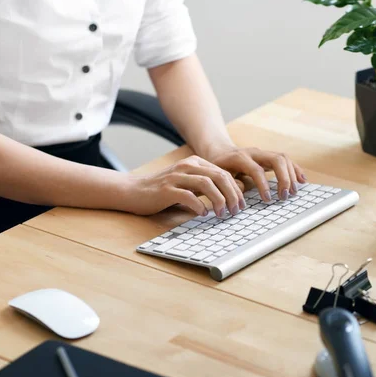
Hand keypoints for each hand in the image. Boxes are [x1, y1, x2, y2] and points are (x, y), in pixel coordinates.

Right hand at [126, 156, 244, 216]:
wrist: (133, 191)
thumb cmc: (163, 191)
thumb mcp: (188, 184)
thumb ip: (207, 187)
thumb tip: (233, 195)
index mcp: (194, 162)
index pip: (223, 173)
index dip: (236, 189)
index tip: (242, 205)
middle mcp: (187, 166)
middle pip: (219, 176)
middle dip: (232, 194)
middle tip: (236, 211)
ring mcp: (176, 176)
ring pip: (206, 184)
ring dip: (219, 200)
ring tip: (222, 213)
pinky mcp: (166, 189)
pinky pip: (188, 195)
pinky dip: (199, 206)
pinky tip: (203, 214)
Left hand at [204, 146, 306, 201]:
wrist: (219, 151)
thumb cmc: (217, 166)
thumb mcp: (218, 175)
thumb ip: (229, 183)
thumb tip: (242, 192)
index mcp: (240, 157)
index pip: (257, 170)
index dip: (264, 185)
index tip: (268, 200)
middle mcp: (254, 152)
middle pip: (276, 159)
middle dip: (283, 178)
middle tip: (285, 196)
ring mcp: (263, 153)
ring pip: (283, 158)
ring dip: (291, 175)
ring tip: (294, 192)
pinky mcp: (269, 156)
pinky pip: (286, 160)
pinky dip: (295, 170)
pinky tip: (302, 180)